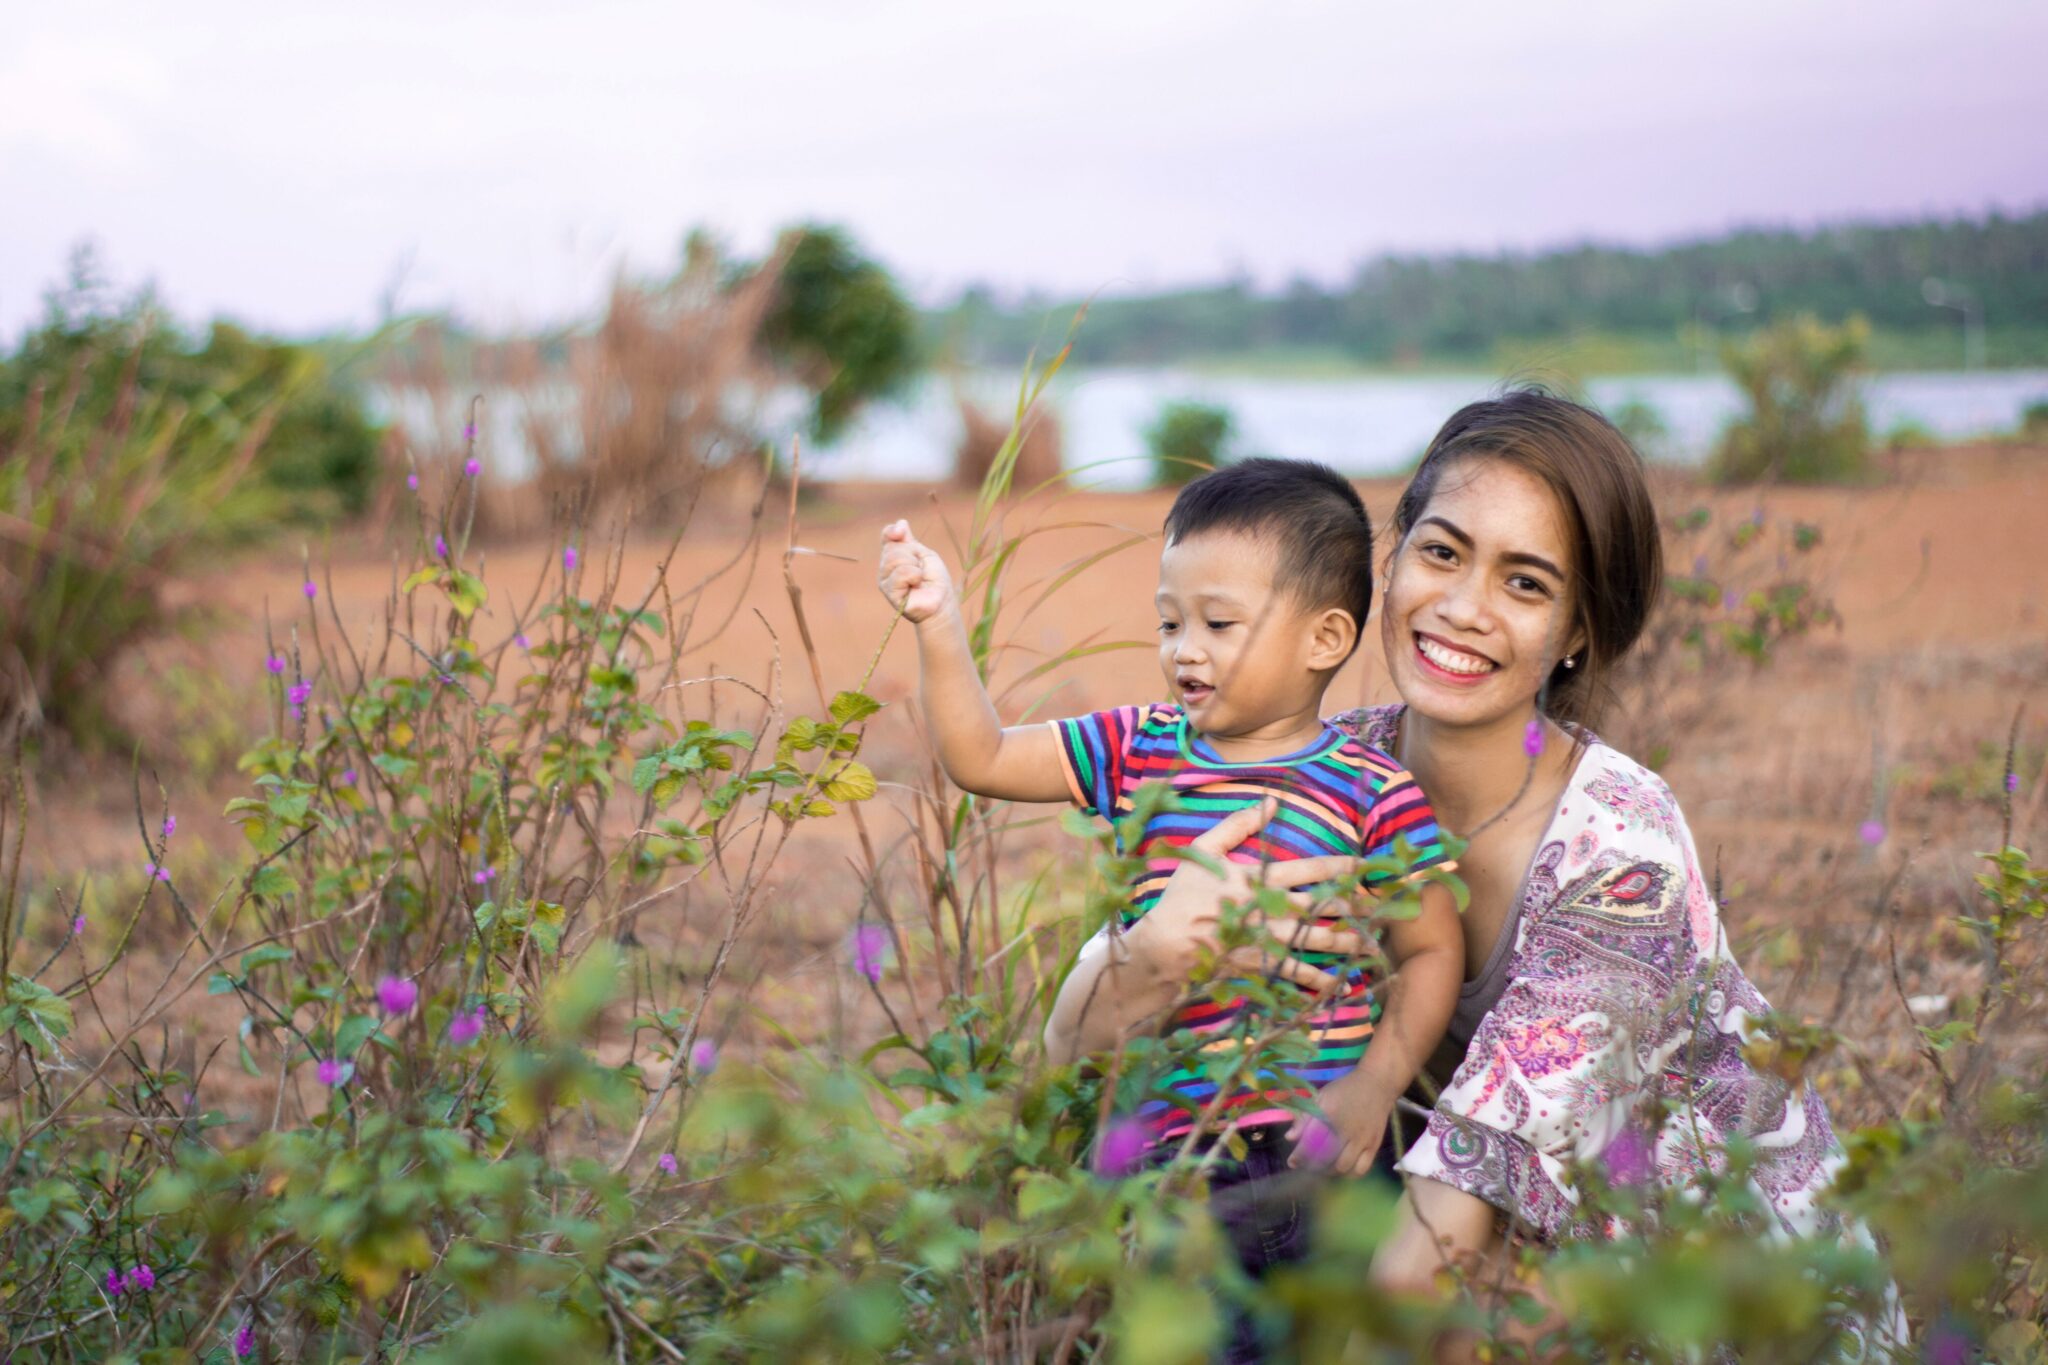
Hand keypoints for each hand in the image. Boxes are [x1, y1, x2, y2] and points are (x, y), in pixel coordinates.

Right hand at [877, 520, 954, 624]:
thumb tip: (900, 522)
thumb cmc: (935, 579)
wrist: (941, 602)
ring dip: (914, 566)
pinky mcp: (889, 593)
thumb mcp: (925, 554)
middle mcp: (886, 567)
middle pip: (893, 548)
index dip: (892, 531)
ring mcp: (885, 581)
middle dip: (913, 555)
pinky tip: (916, 585)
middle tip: (921, 569)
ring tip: (919, 578)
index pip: (886, 536)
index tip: (901, 532)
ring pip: (895, 559)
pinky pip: (900, 574)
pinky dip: (914, 576)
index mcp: (894, 556)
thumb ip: (910, 540)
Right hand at [1124, 797, 1368, 997]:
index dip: (1343, 865)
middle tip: (1383, 909)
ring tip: (1370, 945)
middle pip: (1323, 906)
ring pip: (1317, 940)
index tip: (1369, 864)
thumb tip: (1271, 802)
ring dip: (1346, 943)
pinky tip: (1339, 984)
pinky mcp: (1260, 966)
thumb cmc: (1181, 896)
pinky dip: (1319, 980)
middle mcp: (1270, 908)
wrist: (1164, 945)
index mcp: (1259, 878)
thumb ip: (1238, 825)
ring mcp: (1267, 940)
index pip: (1311, 868)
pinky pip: (1296, 974)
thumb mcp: (1204, 850)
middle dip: (1355, 907)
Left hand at [1286, 1067, 1392, 1174]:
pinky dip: (1349, 1174)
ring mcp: (1362, 1139)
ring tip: (1324, 1167)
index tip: (1292, 1162)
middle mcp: (1346, 1128)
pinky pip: (1361, 1169)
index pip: (1311, 1141)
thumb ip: (1304, 1117)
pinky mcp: (1374, 1145)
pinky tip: (1342, 1168)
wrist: (1377, 1085)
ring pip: (1343, 1167)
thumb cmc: (1345, 1090)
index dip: (1299, 1155)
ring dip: (1330, 1171)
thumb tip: (1289, 1138)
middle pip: (1326, 1158)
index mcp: (1330, 1113)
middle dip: (1313, 1165)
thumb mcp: (1321, 1097)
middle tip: (1307, 1165)